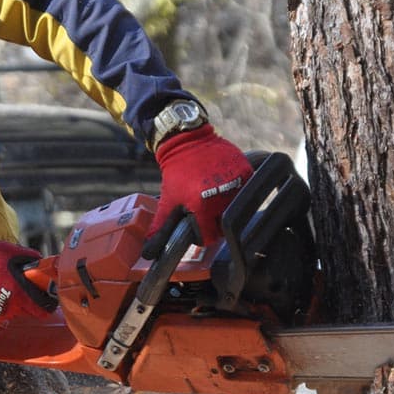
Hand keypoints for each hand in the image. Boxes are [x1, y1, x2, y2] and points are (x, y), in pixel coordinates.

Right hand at [0, 240, 51, 328]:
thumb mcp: (5, 249)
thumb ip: (28, 257)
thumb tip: (40, 263)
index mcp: (17, 291)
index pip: (43, 310)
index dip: (45, 301)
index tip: (43, 292)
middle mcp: (8, 308)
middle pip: (28, 311)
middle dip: (28, 300)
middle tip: (19, 285)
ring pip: (13, 312)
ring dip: (11, 301)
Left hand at [152, 125, 252, 247]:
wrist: (188, 140)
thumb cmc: (177, 172)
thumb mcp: (168, 200)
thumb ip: (161, 227)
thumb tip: (148, 253)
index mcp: (203, 206)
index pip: (210, 237)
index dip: (202, 234)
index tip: (198, 226)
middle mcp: (222, 196)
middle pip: (224, 225)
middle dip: (214, 221)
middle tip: (205, 210)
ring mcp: (236, 183)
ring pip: (236, 209)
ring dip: (226, 206)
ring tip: (212, 195)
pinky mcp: (245, 172)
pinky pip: (245, 191)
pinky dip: (236, 191)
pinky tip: (223, 184)